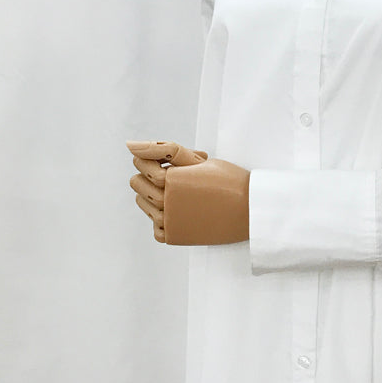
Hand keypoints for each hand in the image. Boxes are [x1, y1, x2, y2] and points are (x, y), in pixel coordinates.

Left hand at [126, 140, 249, 244]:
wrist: (251, 211)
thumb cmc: (229, 181)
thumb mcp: (197, 160)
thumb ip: (162, 150)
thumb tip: (129, 145)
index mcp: (169, 179)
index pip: (139, 163)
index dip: (156, 159)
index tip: (174, 163)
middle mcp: (165, 202)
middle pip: (136, 184)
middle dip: (151, 176)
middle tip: (178, 178)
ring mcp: (169, 222)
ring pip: (144, 204)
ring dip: (157, 196)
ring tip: (182, 194)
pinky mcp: (175, 237)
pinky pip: (156, 227)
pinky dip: (165, 219)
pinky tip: (183, 212)